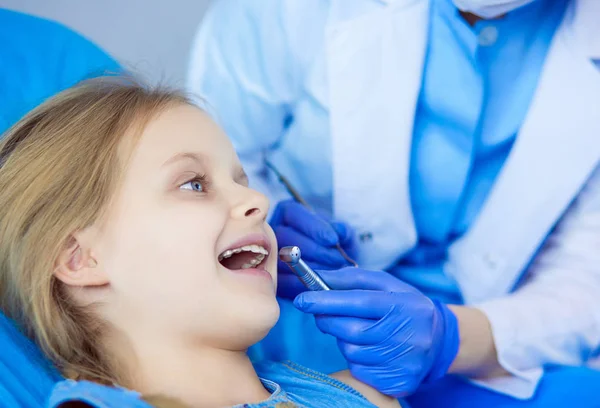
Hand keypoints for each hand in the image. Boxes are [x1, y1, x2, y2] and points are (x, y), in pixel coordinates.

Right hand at [270, 199, 354, 298]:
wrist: (336, 273)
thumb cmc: (337, 249)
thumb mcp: (344, 237)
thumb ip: (343, 231)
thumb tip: (338, 231)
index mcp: (288, 214)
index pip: (293, 213)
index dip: (313, 226)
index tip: (333, 240)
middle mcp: (274, 232)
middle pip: (286, 236)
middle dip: (315, 250)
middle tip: (337, 259)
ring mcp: (269, 255)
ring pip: (283, 259)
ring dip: (312, 267)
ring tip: (334, 272)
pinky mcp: (272, 278)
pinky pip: (283, 281)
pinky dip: (305, 283)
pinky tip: (322, 284)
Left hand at [293, 268, 458, 396]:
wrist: (438, 341)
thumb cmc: (404, 306)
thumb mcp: (385, 284)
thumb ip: (351, 279)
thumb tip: (317, 278)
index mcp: (403, 305)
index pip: (358, 302)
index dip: (326, 301)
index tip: (302, 300)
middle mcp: (406, 335)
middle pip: (350, 330)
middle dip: (328, 319)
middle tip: (321, 313)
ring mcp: (403, 362)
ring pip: (351, 351)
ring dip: (343, 339)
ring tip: (358, 330)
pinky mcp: (398, 382)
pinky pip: (359, 370)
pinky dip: (355, 358)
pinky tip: (368, 349)